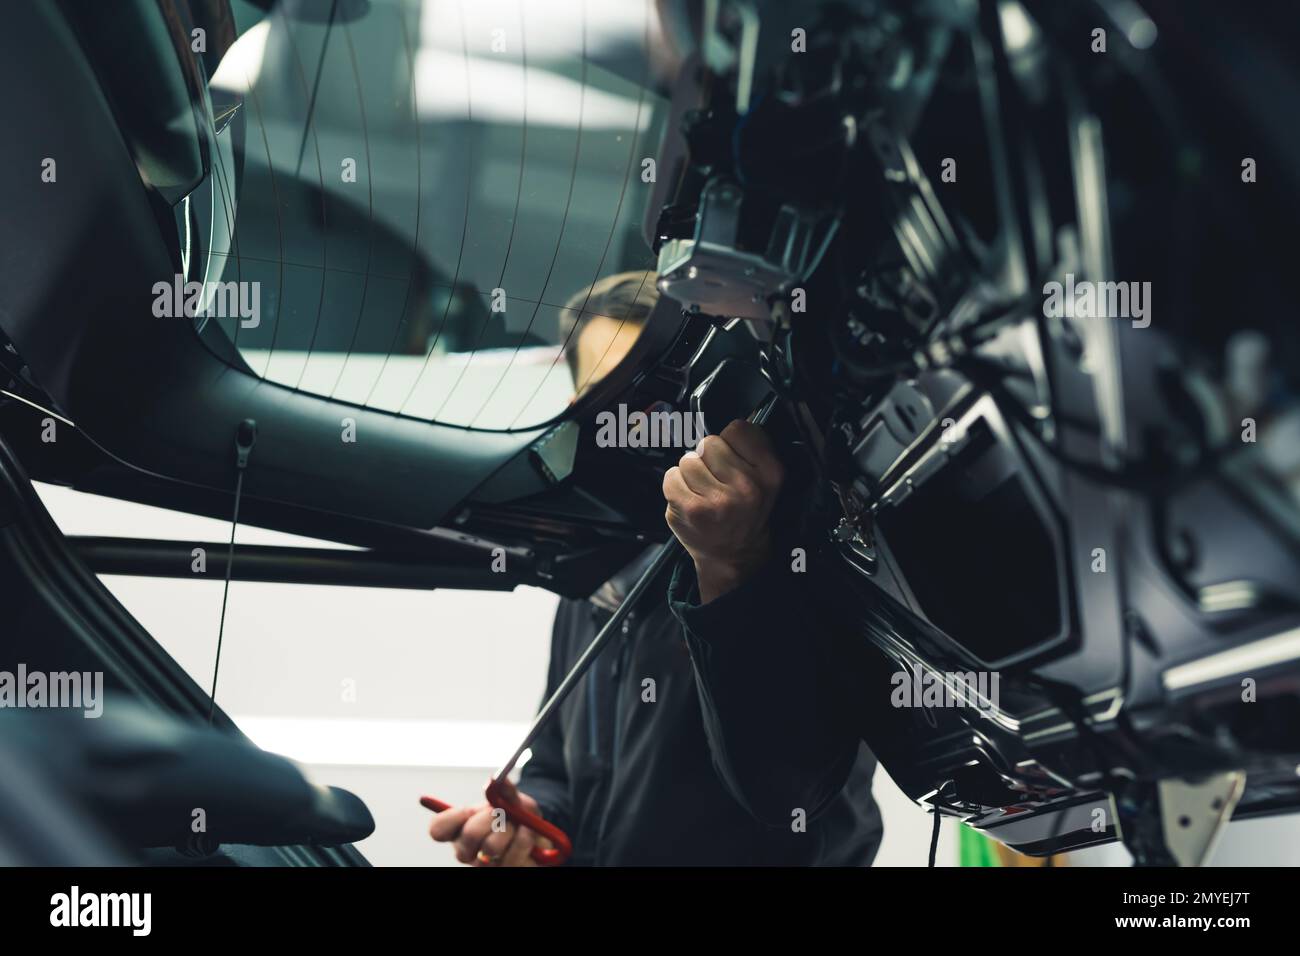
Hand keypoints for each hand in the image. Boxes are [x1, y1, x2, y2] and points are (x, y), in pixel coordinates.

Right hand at [424, 779, 549, 866]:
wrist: (538, 836)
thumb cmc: (517, 817)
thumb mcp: (512, 800)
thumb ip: (505, 790)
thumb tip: (498, 779)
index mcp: (460, 830)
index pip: (437, 829)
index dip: (451, 817)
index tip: (470, 808)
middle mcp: (468, 851)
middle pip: (469, 835)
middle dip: (491, 817)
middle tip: (502, 813)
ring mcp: (485, 865)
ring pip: (491, 847)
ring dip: (510, 829)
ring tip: (518, 826)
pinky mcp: (505, 871)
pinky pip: (513, 858)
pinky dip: (524, 840)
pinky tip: (527, 834)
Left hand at [663, 419, 784, 602]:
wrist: (733, 555)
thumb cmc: (745, 513)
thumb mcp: (765, 478)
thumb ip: (752, 447)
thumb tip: (729, 422)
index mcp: (769, 473)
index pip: (739, 428)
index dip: (731, 442)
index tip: (732, 459)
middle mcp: (747, 486)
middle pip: (709, 442)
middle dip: (708, 459)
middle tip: (716, 482)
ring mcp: (717, 500)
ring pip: (688, 459)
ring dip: (691, 474)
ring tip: (703, 493)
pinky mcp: (691, 509)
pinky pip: (671, 476)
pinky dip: (675, 486)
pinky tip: (689, 499)